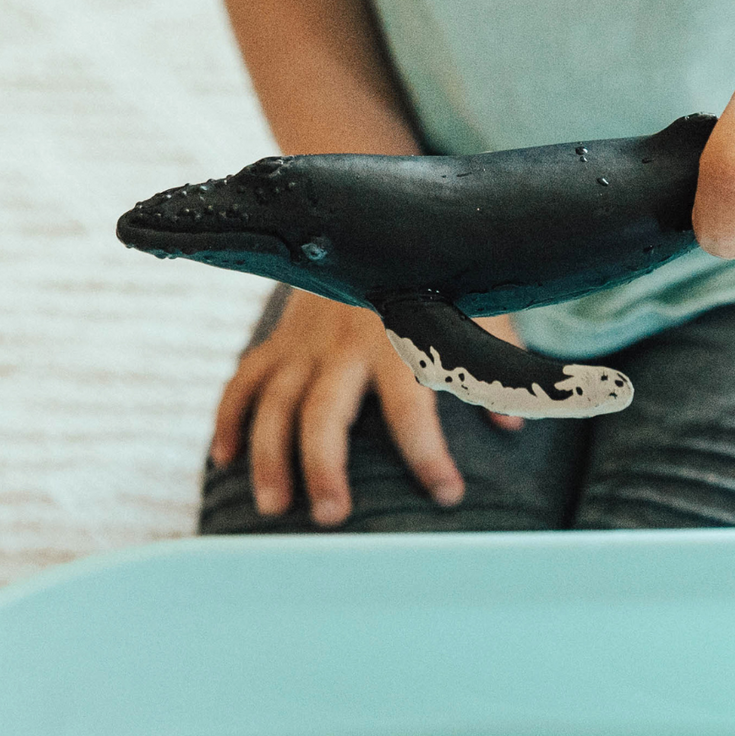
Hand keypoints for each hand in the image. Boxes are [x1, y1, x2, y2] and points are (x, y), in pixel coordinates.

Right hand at [209, 290, 523, 524]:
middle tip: (330, 517)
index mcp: (397, 336)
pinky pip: (243, 379)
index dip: (428, 454)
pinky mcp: (279, 338)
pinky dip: (228, 417)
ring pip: (274, 401)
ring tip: (272, 507)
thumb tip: (512, 422)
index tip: (446, 496)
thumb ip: (490, 357)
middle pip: (324, 410)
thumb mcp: (472, 304)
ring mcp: (304, 341)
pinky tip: (222, 462)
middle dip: (323, 464)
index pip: (411, 407)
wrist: (367, 219)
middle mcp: (344, 341)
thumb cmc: (432, 272)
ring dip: (268, 455)